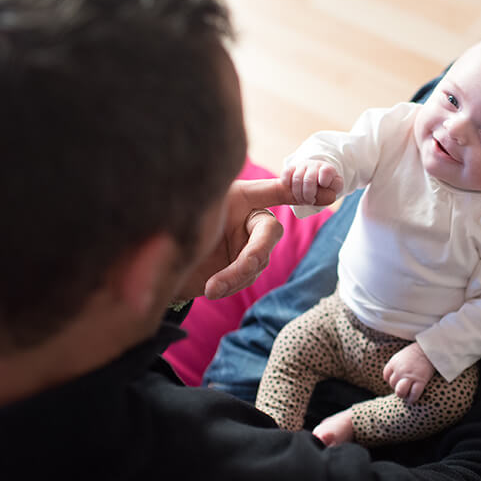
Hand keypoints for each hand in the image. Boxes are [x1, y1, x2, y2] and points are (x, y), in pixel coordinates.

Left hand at [179, 177, 335, 299]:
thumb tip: (216, 195)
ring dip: (238, 275)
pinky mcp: (242, 270)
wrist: (153, 265)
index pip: (277, 191)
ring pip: (259, 260)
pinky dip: (232, 284)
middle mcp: (249, 219)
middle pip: (270, 232)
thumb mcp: (189, 212)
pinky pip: (248, 277)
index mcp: (241, 197)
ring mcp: (248, 246)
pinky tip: (212, 289)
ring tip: (211, 288)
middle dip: (255, 252)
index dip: (300, 192)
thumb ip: (207, 203)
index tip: (327, 193)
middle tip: (241, 269)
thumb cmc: (167, 226)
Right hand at [281, 160, 342, 204]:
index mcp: (328, 169)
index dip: (324, 182)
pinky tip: (292, 192)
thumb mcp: (335, 188)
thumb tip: (327, 191)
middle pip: (309, 180)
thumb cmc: (327, 186)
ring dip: (298, 194)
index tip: (323, 187)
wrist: (317, 179)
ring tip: (302, 201)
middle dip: (308, 195)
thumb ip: (334, 189)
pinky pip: (286, 174)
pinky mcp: (291, 168)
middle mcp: (315, 165)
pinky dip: (287, 184)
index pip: (326, 172)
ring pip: (296, 179)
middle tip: (310, 201)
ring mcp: (302, 166)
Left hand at [383, 342, 435, 402]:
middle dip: (397, 387)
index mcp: (394, 362)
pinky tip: (412, 400)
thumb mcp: (401, 355)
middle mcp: (400, 370)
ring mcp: (409, 376)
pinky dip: (412, 398)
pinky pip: (414, 394)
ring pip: (400, 391)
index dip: (391, 380)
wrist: (429, 348)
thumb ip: (397, 365)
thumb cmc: (417, 351)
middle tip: (404, 387)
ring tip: (406, 395)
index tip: (397, 381)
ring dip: (402, 394)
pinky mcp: (420, 380)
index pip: (386, 376)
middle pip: (392, 384)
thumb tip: (396, 377)